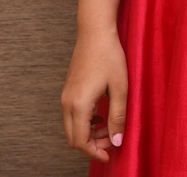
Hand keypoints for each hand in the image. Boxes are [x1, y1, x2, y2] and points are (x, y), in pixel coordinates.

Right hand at [61, 27, 127, 162]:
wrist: (95, 31)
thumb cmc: (109, 56)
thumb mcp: (120, 88)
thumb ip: (118, 117)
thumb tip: (117, 142)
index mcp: (79, 104)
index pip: (81, 142)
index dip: (95, 152)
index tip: (111, 155)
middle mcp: (67, 103)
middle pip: (73, 138)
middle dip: (92, 145)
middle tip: (112, 140)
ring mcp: (65, 96)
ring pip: (71, 127)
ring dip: (89, 133)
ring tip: (110, 127)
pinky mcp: (68, 90)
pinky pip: (71, 116)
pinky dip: (84, 123)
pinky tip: (101, 116)